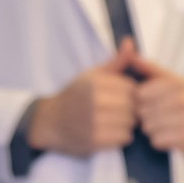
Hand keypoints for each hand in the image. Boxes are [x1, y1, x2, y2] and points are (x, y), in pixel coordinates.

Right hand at [27, 42, 142, 156]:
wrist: (50, 122)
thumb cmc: (75, 96)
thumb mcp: (92, 75)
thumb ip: (116, 61)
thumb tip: (130, 42)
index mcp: (94, 83)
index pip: (131, 88)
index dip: (130, 93)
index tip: (122, 97)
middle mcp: (94, 101)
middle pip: (133, 106)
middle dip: (131, 109)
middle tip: (119, 111)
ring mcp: (93, 122)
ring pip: (130, 122)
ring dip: (127, 123)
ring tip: (115, 120)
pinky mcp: (94, 140)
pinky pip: (124, 137)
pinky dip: (121, 136)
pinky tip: (111, 131)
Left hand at [128, 49, 183, 154]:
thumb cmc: (182, 99)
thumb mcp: (170, 80)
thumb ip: (149, 67)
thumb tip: (130, 52)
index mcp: (177, 84)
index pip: (141, 94)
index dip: (140, 100)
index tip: (148, 101)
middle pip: (143, 112)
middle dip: (145, 116)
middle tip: (156, 115)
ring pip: (149, 128)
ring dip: (151, 129)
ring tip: (162, 125)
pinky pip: (158, 141)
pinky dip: (159, 140)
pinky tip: (168, 135)